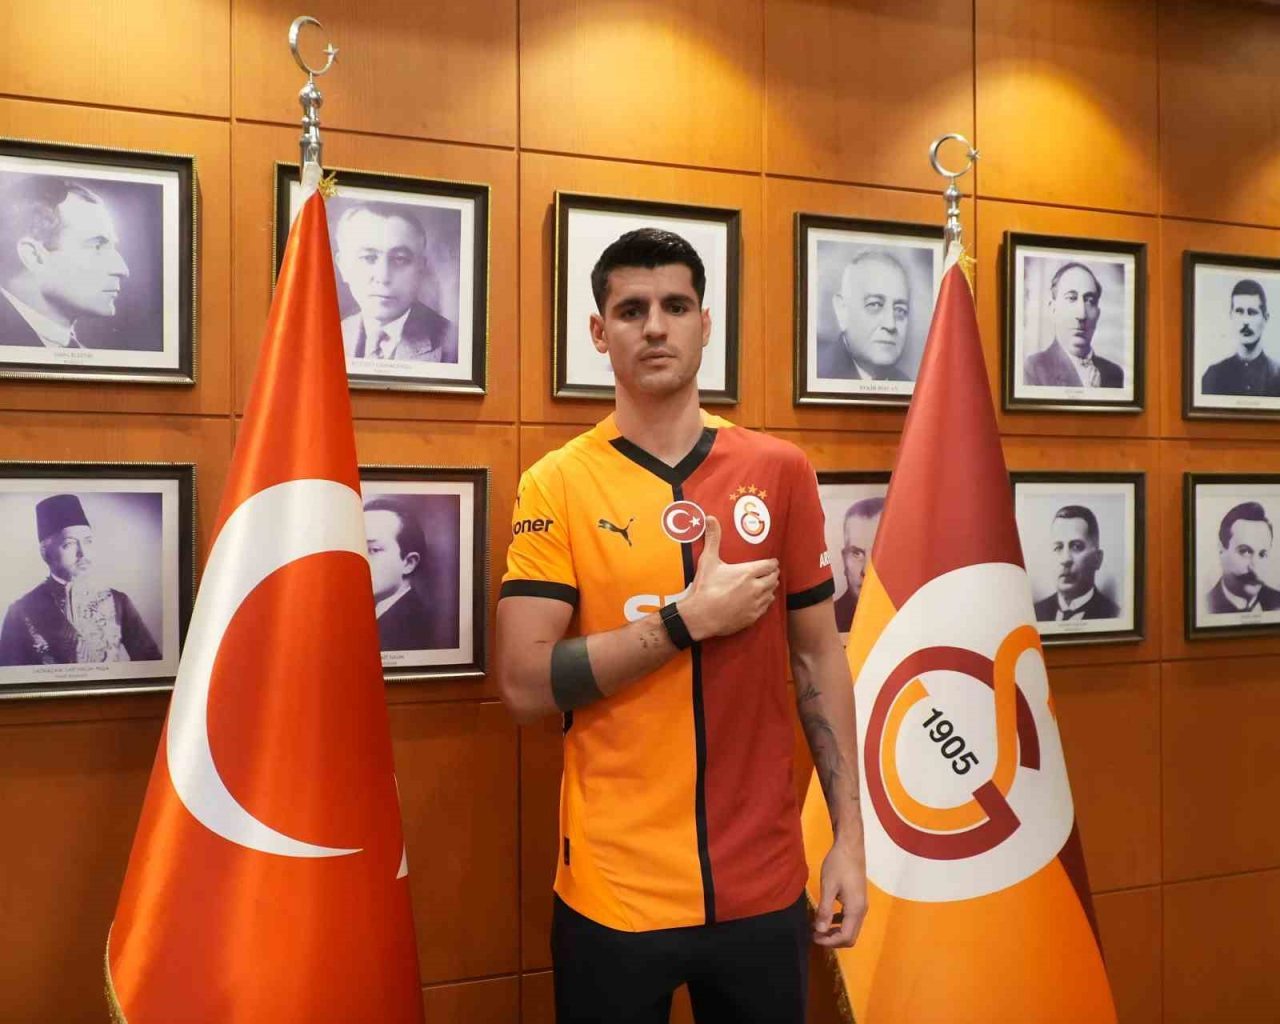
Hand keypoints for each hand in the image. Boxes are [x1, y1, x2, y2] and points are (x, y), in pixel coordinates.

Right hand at [679, 515, 778, 640]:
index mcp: (748, 572)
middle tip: (768, 572)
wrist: (700, 616)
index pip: (770, 565)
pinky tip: (759, 600)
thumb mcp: (708, 561)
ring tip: (764, 585)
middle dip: (772, 574)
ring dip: (769, 588)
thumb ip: (713, 538)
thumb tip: (710, 518)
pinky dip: (764, 602)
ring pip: (772, 593)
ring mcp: (755, 604)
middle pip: (774, 578)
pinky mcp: (753, 617)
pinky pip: (766, 607)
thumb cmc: (704, 588)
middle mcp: (756, 588)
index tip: (770, 562)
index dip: (772, 563)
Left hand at [812, 837, 866, 947]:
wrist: (850, 847)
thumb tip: (820, 930)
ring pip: (851, 928)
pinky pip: (850, 919)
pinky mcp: (858, 899)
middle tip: (814, 935)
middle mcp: (862, 910)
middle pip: (850, 937)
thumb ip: (825, 909)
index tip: (813, 937)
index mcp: (855, 909)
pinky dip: (838, 922)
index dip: (829, 941)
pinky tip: (826, 916)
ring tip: (818, 928)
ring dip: (835, 932)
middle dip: (833, 940)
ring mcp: (861, 905)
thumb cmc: (838, 865)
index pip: (845, 937)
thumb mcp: (828, 886)